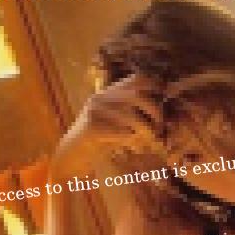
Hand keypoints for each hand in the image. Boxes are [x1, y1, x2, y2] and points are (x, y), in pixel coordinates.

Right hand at [51, 74, 165, 178]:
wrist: (73, 155)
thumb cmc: (100, 141)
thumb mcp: (118, 122)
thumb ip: (134, 114)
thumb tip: (162, 116)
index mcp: (109, 93)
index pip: (137, 79)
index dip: (154, 88)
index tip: (161, 106)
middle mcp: (101, 98)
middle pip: (137, 95)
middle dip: (155, 113)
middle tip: (158, 129)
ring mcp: (94, 111)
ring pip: (132, 117)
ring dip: (145, 132)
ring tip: (147, 141)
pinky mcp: (91, 128)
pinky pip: (121, 133)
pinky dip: (131, 141)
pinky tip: (129, 145)